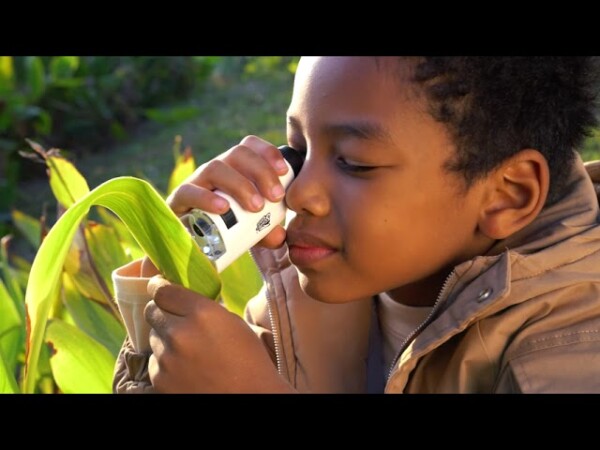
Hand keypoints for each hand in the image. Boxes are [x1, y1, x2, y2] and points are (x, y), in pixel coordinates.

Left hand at [144, 275, 293, 392]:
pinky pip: (154, 363)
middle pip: (152, 312)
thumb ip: (205, 310)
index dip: (159, 287)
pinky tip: (185, 370)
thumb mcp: (234, 324)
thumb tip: (184, 302)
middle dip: (162, 313)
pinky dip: (165, 364)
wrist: (250, 398)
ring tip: (188, 352)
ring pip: (153, 339)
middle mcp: (179, 333)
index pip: (162, 291)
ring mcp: (167, 360)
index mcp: (202, 314)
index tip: (158, 287)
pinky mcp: (159, 382)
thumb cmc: (250, 361)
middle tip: (176, 322)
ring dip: (165, 341)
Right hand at [167, 135, 289, 249]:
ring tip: (256, 207)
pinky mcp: (179, 199)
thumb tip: (280, 236)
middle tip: (276, 196)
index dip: (267, 153)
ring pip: (216, 168)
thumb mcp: (253, 232)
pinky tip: (223, 208)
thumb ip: (268, 231)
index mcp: (236, 169)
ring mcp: (197, 182)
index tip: (285, 172)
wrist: (192, 248)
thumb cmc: (227, 232)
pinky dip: (207, 198)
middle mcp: (217, 170)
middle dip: (261, 171)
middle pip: (238, 153)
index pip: (249, 147)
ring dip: (240, 185)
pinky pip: (190, 191)